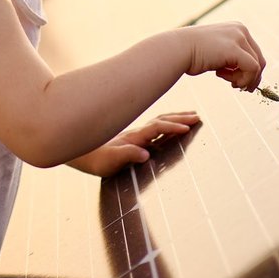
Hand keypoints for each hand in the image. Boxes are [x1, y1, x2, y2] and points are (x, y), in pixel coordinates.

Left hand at [73, 112, 199, 177]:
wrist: (81, 155)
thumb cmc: (94, 161)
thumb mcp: (109, 162)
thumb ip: (127, 156)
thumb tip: (146, 154)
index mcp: (133, 137)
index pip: (157, 128)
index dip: (173, 127)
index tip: (189, 127)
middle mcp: (135, 133)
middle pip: (161, 120)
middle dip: (180, 118)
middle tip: (198, 117)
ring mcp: (135, 134)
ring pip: (159, 120)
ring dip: (176, 117)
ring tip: (191, 115)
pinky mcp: (133, 138)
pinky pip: (155, 126)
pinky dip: (167, 122)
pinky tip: (172, 123)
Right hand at [180, 22, 265, 90]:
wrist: (178, 50)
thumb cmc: (193, 54)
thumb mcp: (217, 51)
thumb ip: (232, 57)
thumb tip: (246, 74)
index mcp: (237, 28)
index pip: (255, 52)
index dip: (250, 70)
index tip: (238, 81)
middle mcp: (241, 30)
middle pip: (259, 59)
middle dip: (251, 77)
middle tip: (239, 87)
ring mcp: (239, 37)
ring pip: (257, 66)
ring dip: (244, 79)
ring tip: (228, 82)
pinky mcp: (235, 49)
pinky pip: (252, 69)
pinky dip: (244, 80)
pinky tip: (228, 81)